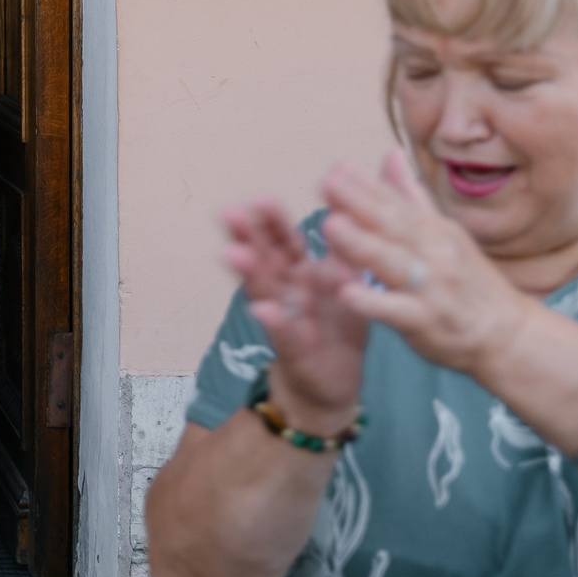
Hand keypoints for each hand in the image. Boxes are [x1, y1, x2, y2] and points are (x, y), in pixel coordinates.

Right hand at [220, 196, 366, 430]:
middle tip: (229, 212)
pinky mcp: (294, 348)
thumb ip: (344, 248)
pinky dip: (273, 321)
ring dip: (249, 273)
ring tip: (233, 253)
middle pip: (263, 259)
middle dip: (247, 236)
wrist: (336, 380)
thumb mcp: (348, 281)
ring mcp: (285, 318)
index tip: (258, 196)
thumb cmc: (338, 325)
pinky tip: (262, 310)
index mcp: (300, 272)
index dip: (271, 219)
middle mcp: (285, 290)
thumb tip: (346, 205)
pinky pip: (284, 333)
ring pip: (264, 291)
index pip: (283, 239)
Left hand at [320, 150, 534, 378]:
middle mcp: (433, 253)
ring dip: (363, 245)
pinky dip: (372, 303)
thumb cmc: (468, 280)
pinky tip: (346, 294)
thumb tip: (390, 153)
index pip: (395, 202)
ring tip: (331, 226)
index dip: (365, 184)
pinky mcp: (426, 321)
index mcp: (432, 230)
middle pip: (393, 225)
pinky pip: (396, 312)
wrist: (507, 333)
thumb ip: (410, 197)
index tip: (336, 165)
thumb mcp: (443, 233)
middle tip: (327, 182)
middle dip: (359, 202)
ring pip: (394, 263)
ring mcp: (431, 287)